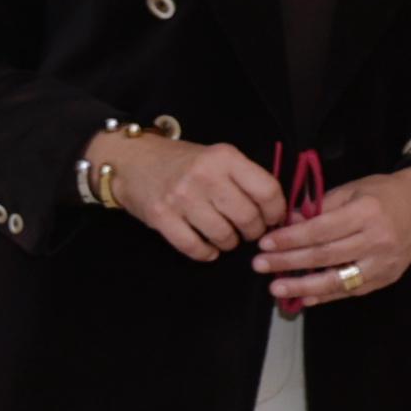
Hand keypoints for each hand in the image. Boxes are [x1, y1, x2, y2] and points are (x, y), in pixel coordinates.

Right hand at [92, 131, 289, 261]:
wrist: (132, 160)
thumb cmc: (181, 162)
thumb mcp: (217, 157)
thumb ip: (245, 179)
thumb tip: (278, 213)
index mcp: (224, 157)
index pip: (267, 191)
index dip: (276, 212)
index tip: (272, 218)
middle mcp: (204, 175)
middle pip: (247, 217)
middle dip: (253, 231)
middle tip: (248, 231)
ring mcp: (181, 197)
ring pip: (223, 235)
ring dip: (229, 243)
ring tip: (225, 237)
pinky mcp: (162, 217)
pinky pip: (194, 247)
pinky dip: (206, 253)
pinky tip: (207, 248)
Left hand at [259, 168, 410, 311]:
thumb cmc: (383, 195)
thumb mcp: (352, 190)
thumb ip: (320, 207)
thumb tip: (287, 223)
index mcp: (366, 213)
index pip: (321, 230)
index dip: (291, 239)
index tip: (265, 243)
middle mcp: (377, 240)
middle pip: (326, 256)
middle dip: (289, 262)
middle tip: (260, 265)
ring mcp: (384, 263)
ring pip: (338, 280)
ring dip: (303, 286)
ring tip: (276, 288)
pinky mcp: (387, 279)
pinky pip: (351, 291)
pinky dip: (326, 296)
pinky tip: (304, 297)